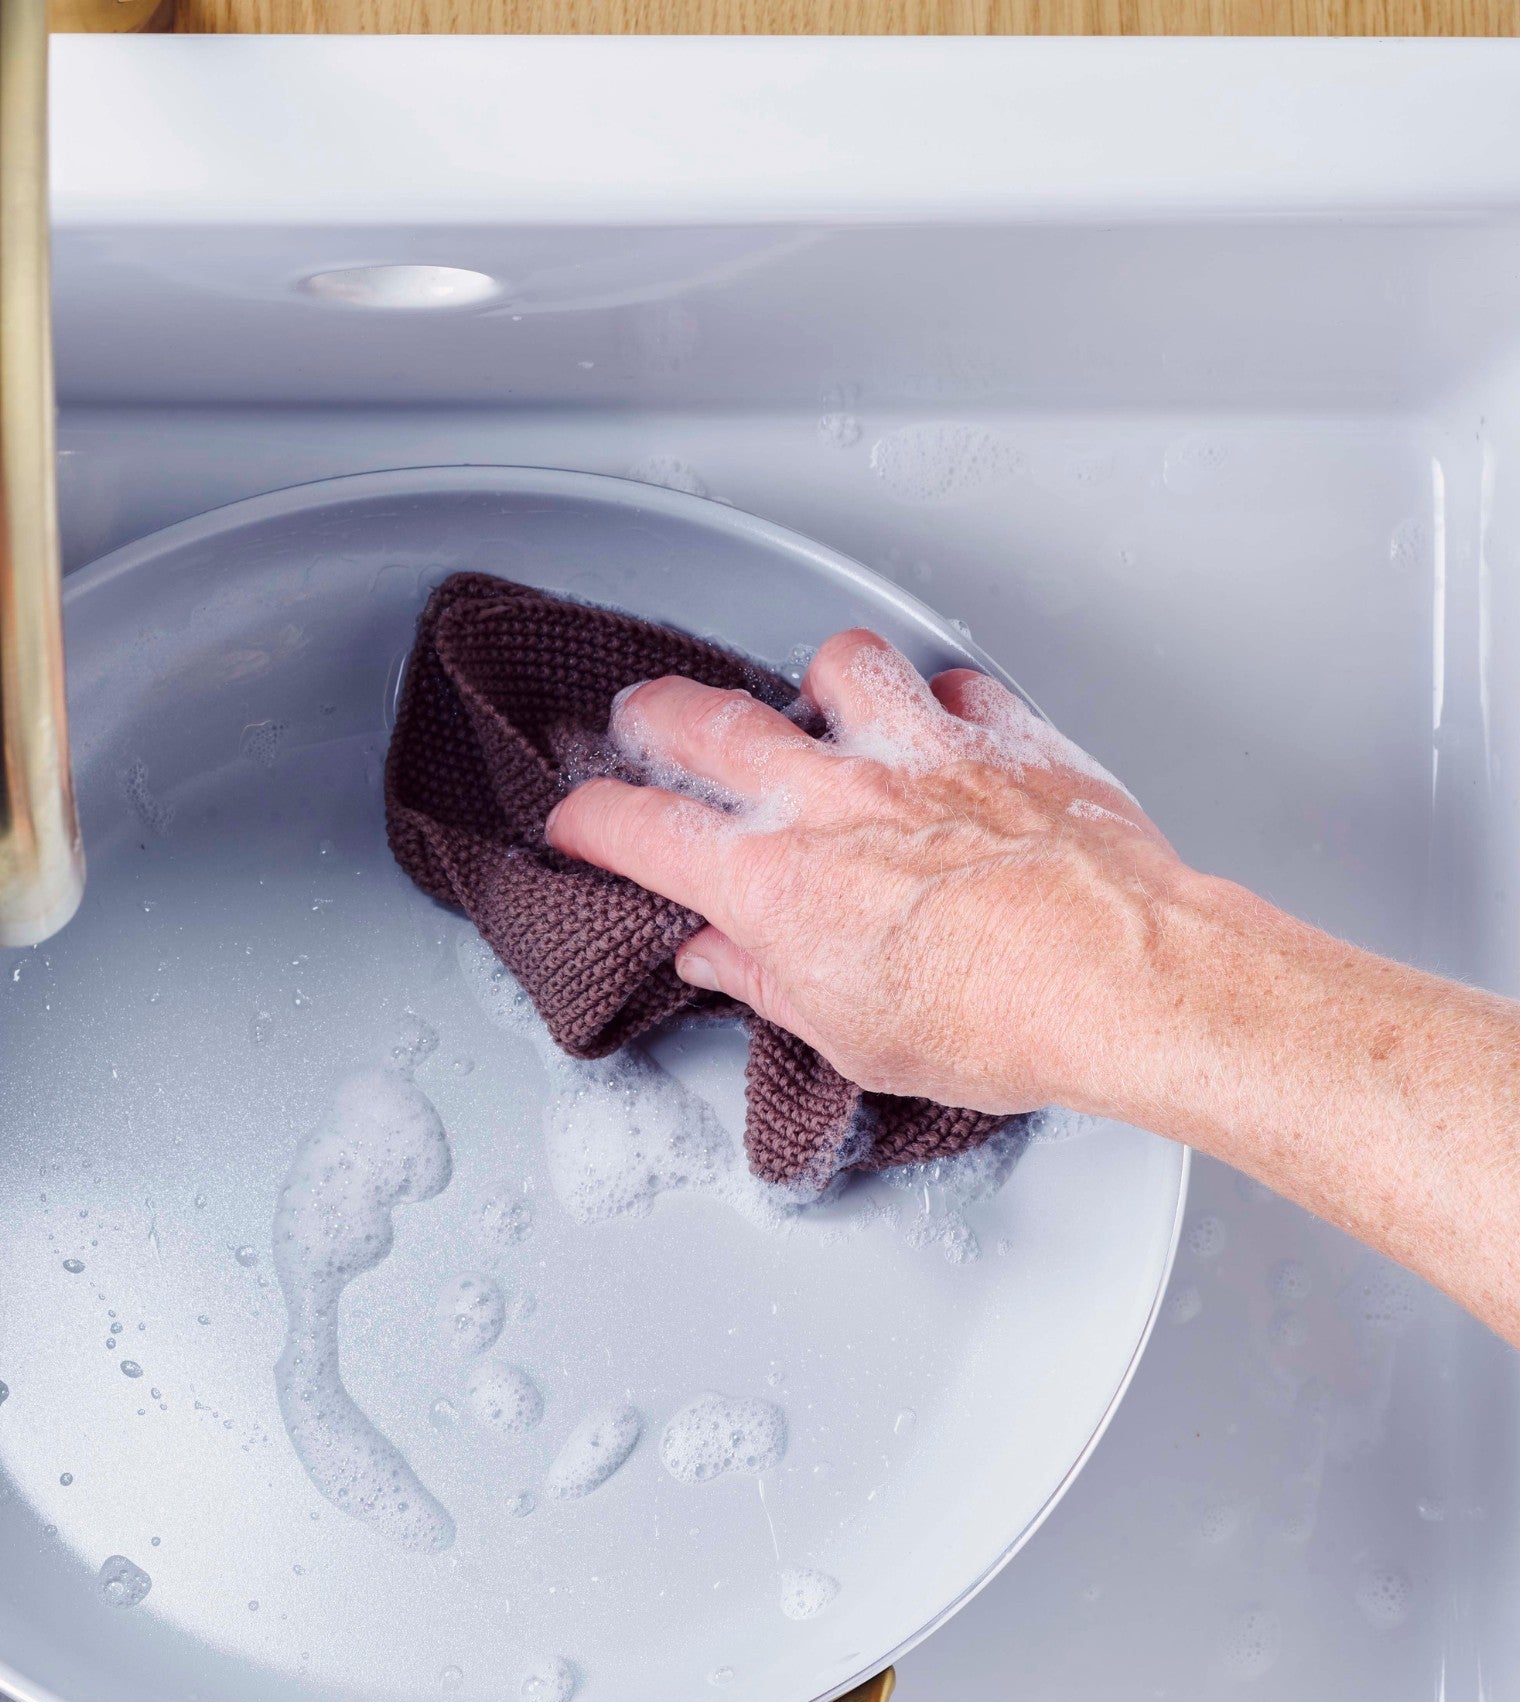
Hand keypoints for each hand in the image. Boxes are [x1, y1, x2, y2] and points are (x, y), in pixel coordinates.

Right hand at [543, 630, 1188, 1116]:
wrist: (1120, 979)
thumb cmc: (996, 1019)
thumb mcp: (849, 1036)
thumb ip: (768, 981)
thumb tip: (723, 961)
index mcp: (774, 882)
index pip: (639, 830)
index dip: (591, 822)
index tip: (582, 825)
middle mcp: (833, 799)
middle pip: (705, 721)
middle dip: (655, 715)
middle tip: (645, 719)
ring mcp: (919, 754)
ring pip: (836, 666)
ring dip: (817, 684)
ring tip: (821, 707)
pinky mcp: (1005, 738)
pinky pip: (956, 686)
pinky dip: (940, 702)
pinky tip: (944, 731)